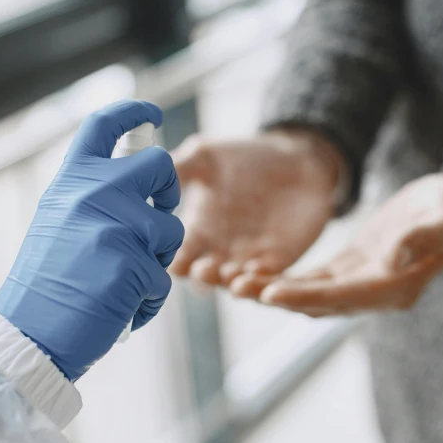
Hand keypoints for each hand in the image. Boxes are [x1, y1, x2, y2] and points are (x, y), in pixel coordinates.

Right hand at [0, 100, 183, 380]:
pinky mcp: (131, 265)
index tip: (152, 112)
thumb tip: (138, 186)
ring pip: (169, 229)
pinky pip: (162, 277)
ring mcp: (114, 227)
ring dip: (158, 258)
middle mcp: (93, 193)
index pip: (103, 127)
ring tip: (125, 280)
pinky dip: (148, 299)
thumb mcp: (58, 222)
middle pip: (160, 166)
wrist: (25, 334)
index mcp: (71, 181)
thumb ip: (92, 197)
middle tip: (158, 218)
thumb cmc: (44, 284)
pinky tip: (121, 307)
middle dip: (169, 192)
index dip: (132, 111)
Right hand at [170, 130, 342, 287]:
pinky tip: (258, 274)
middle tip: (203, 269)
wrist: (295, 158)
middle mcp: (218, 250)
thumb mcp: (205, 157)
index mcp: (196, 231)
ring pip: (236, 282)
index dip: (174, 260)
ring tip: (233, 280)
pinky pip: (269, 279)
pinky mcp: (278, 260)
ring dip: (234, 284)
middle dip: (203, 277)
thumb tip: (147, 179)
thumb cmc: (244, 157)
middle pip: (205, 276)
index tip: (173, 259)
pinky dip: (264, 282)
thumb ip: (178, 168)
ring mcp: (248, 258)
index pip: (179, 255)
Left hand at [245, 170, 442, 315]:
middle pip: (316, 301)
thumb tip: (394, 258)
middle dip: (275, 296)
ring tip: (233, 282)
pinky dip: (285, 279)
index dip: (304, 295)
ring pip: (308, 294)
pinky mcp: (351, 269)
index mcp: (395, 288)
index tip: (269, 292)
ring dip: (273, 291)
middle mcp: (374, 293)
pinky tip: (256, 272)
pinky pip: (312, 280)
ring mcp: (361, 284)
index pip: (341, 296)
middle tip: (234, 287)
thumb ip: (422, 239)